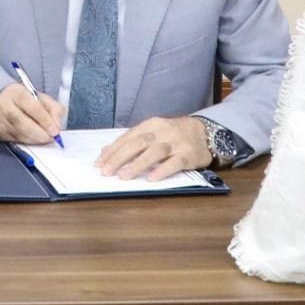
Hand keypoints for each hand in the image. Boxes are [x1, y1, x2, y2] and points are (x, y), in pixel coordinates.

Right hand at [0, 82, 65, 144]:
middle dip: (40, 133)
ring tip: (44, 138)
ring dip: (35, 139)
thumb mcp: (41, 98)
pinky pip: (16, 140)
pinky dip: (28, 142)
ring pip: (20, 134)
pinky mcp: (0, 132)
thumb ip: (54, 109)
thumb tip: (57, 125)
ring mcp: (0, 120)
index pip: (32, 107)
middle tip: (51, 137)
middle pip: (23, 123)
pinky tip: (34, 139)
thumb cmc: (24, 100)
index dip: (45, 121)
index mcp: (17, 93)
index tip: (55, 130)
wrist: (2, 102)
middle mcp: (5, 106)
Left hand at [95, 116, 210, 180]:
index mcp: (150, 125)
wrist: (204, 132)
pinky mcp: (188, 155)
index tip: (99, 163)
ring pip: (154, 152)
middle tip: (106, 171)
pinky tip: (151, 179)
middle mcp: (161, 132)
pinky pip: (174, 163)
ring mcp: (175, 143)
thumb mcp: (152, 133)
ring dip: (137, 164)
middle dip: (120, 157)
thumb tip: (106, 152)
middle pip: (137, 143)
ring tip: (124, 176)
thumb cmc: (173, 135)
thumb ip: (131, 141)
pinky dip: (162, 170)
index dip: (112, 150)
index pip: (127, 138)